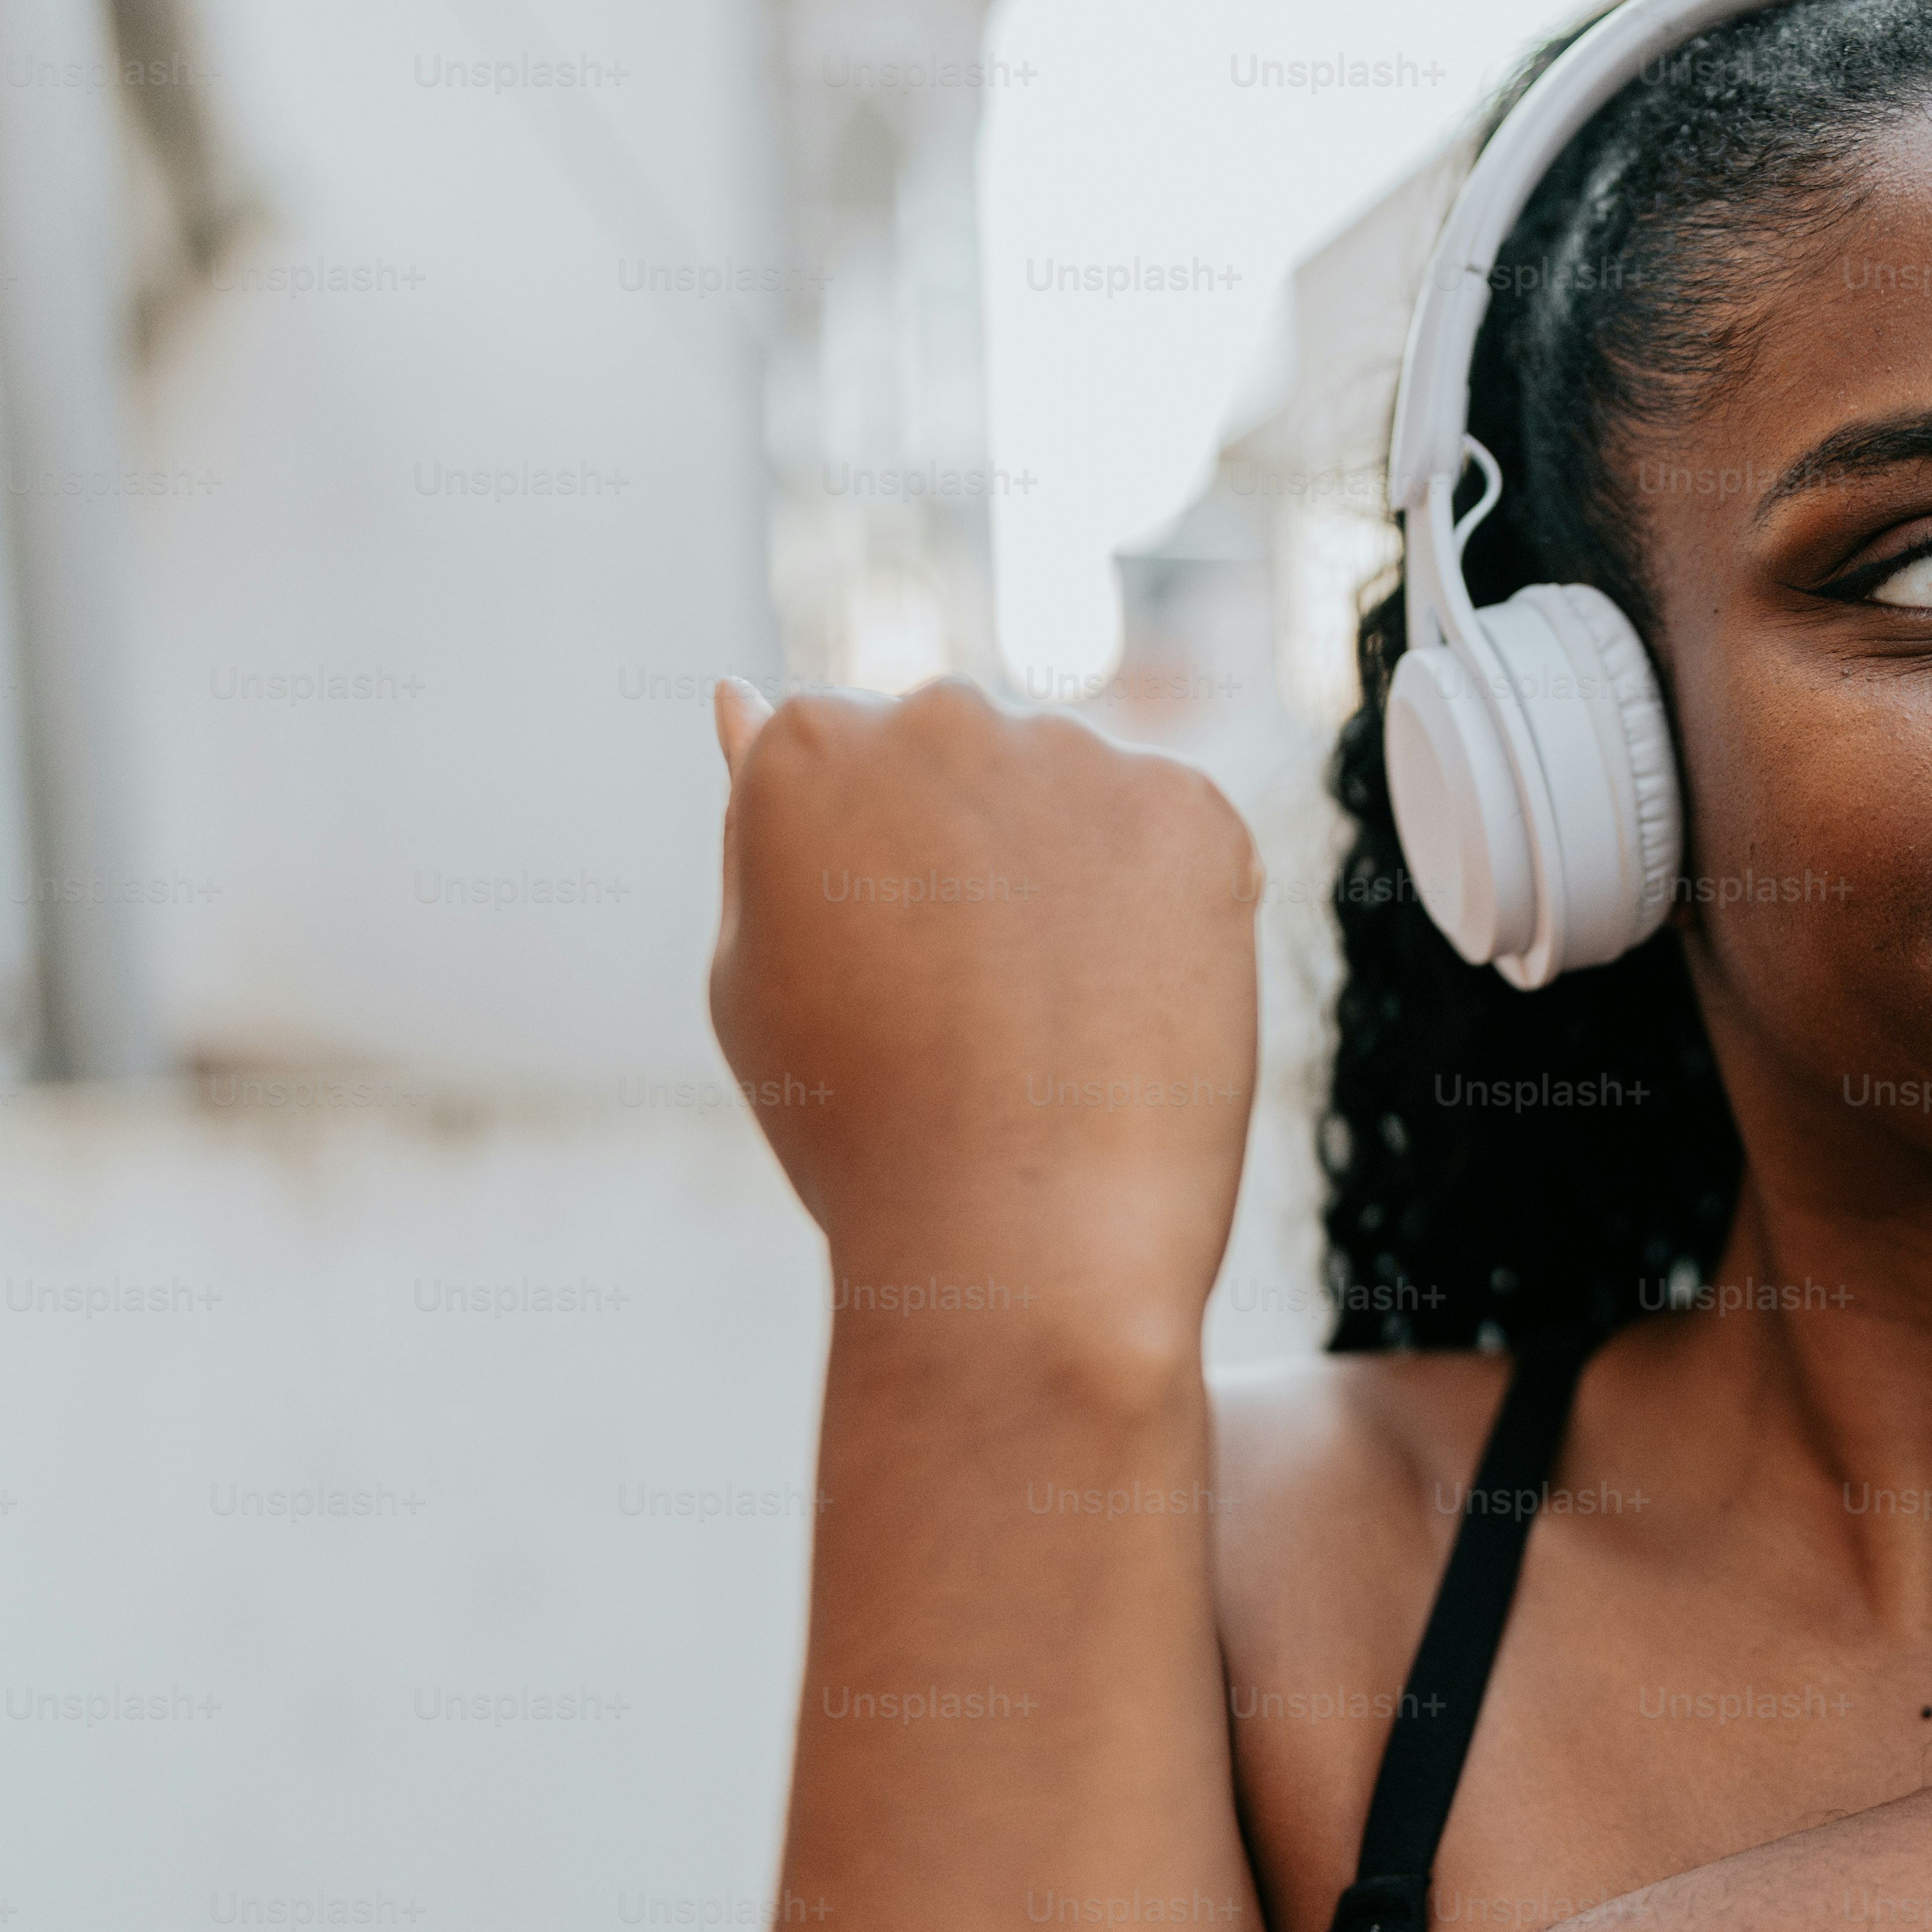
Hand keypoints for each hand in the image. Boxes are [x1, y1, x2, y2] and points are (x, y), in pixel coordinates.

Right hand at [707, 676, 1257, 1384]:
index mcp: (807, 745)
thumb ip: (753, 823)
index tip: (889, 975)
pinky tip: (1129, 1007)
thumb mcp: (756, 974)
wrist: (1024, 1241)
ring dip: (1069, 877)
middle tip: (975, 1011)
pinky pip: (1170, 838)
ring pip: (1071, 797)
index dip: (874, 886)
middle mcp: (939, 717)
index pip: (846, 764)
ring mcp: (1074, 757)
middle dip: (972, 860)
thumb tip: (739, 690)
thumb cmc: (863, 1133)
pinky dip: (1162, 910)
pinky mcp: (1192, 811)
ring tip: (1053, 1023)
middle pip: (961, 763)